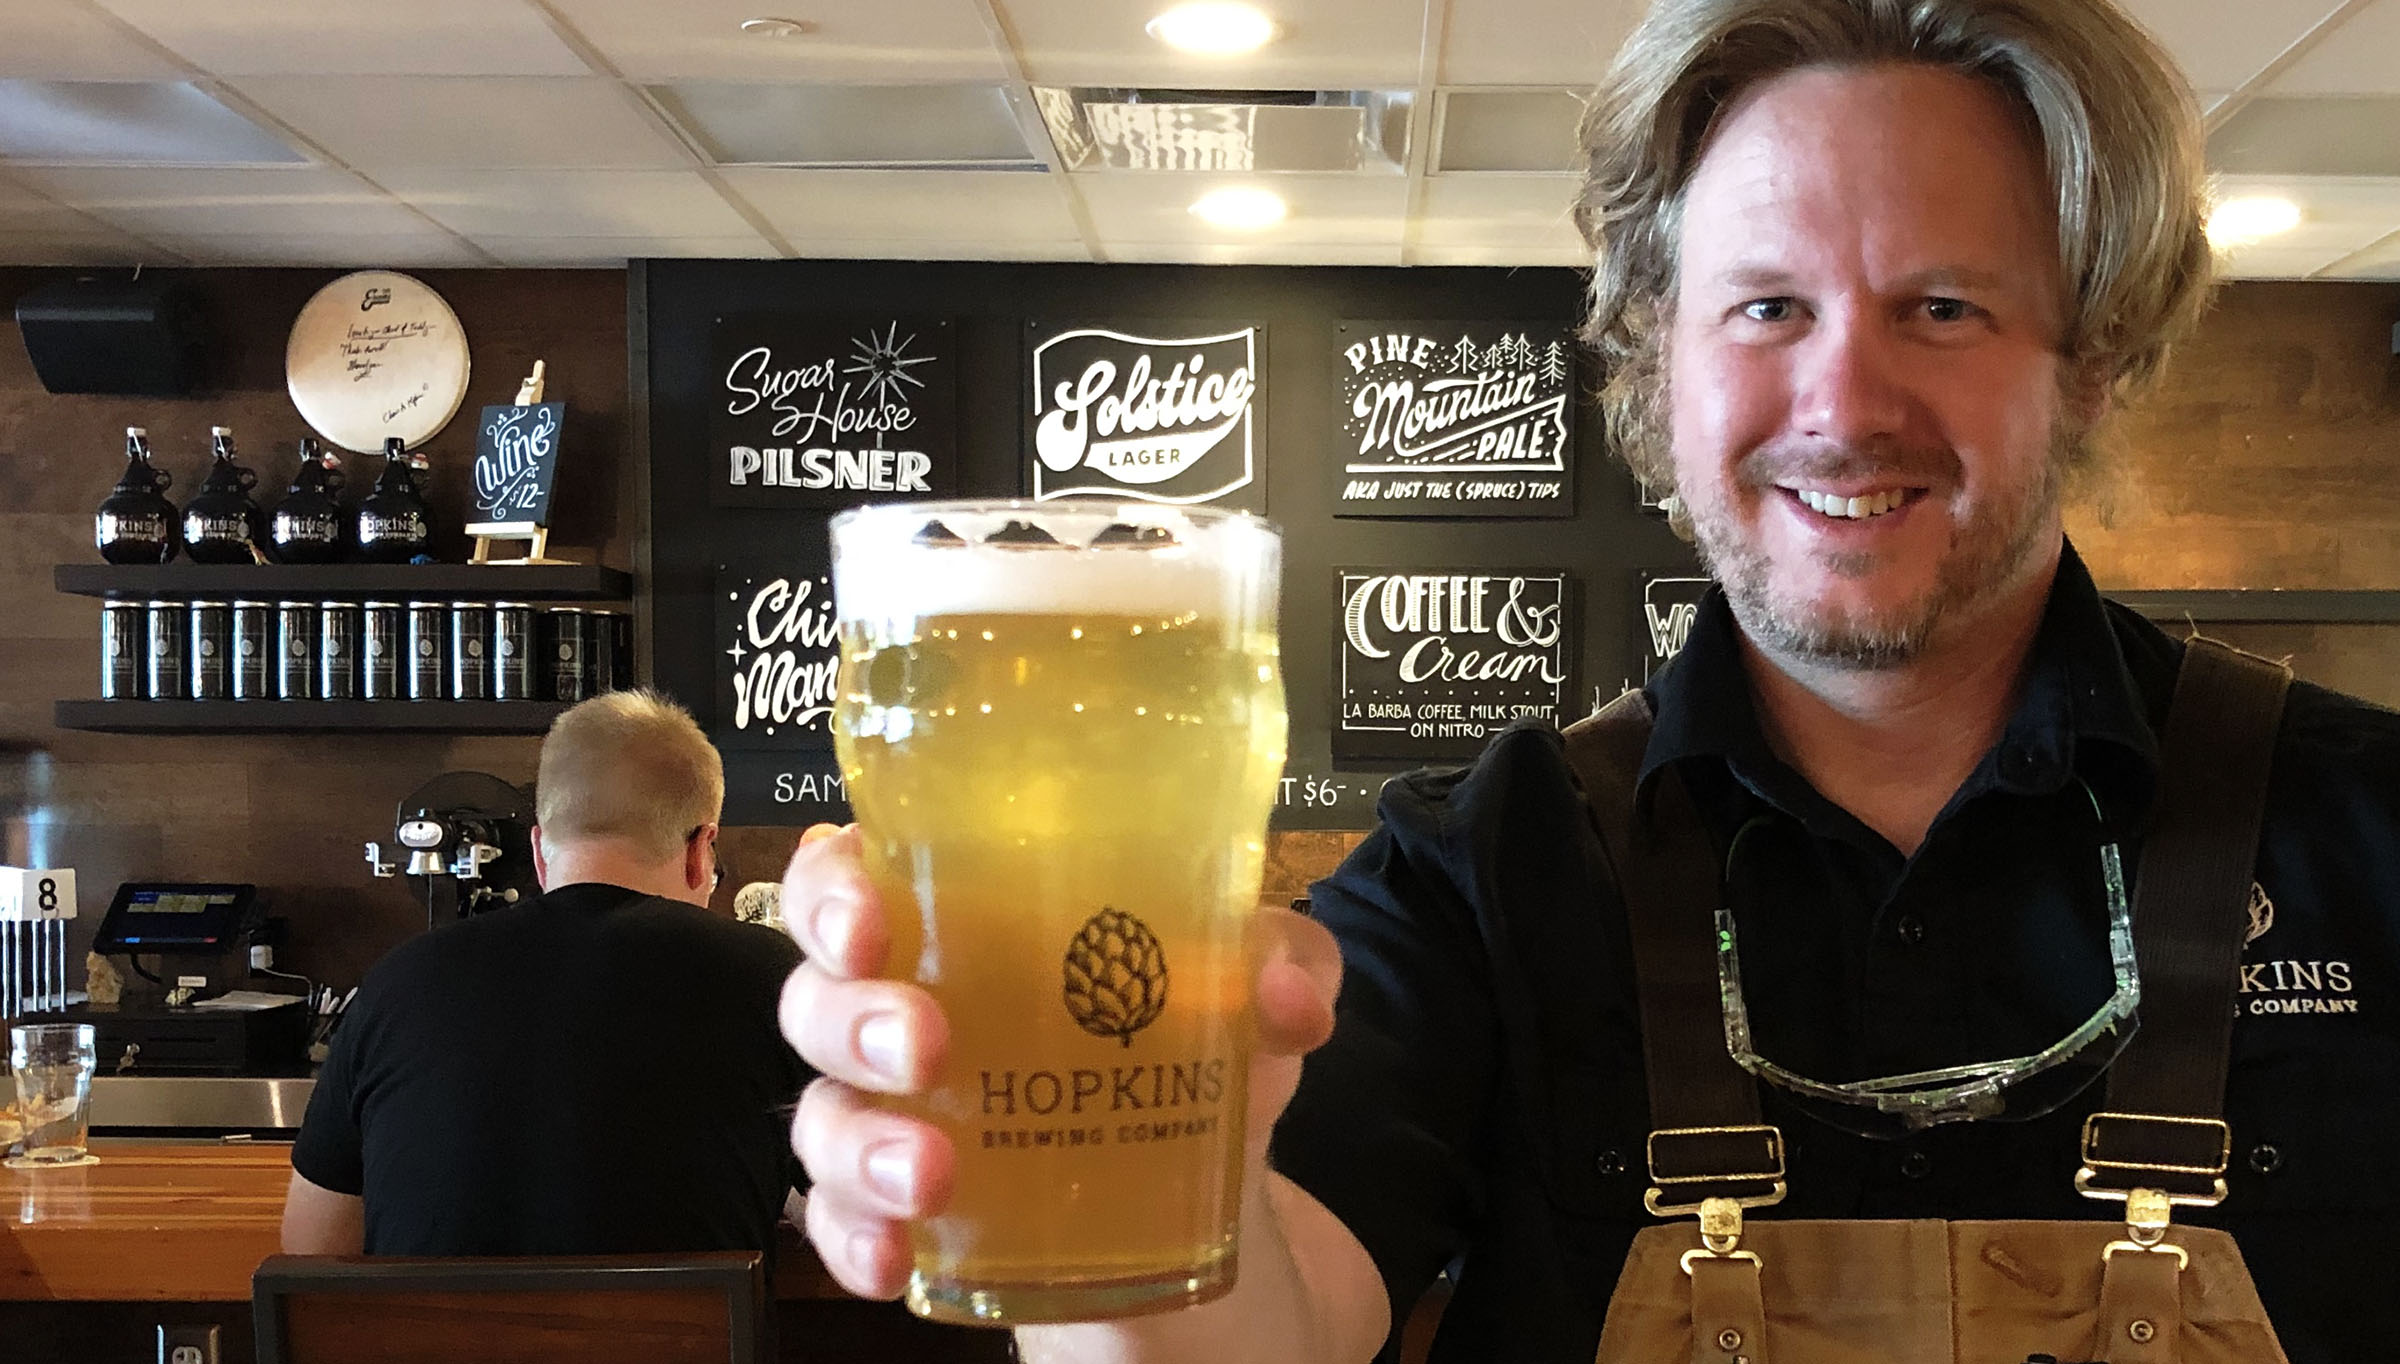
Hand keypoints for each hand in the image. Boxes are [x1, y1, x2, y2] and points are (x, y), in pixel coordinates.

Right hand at [776, 823, 1343, 1301]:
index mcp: (961, 920)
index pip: (848, 873)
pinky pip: (844, 1223)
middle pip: (816, 994)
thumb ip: (1278, 960)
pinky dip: (857, 1238)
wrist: (1203, 1187)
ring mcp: (895, 1115)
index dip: (832, 887)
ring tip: (931, 1175)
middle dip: (852, 1017)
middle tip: (923, 1043)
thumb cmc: (1186, 1040)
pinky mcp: (906, 1212)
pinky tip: (895, 1255)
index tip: (873, 918)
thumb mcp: (1245, 983)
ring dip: (863, 1142)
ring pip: (823, 1115)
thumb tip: (1286, 1000)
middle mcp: (903, 1007)